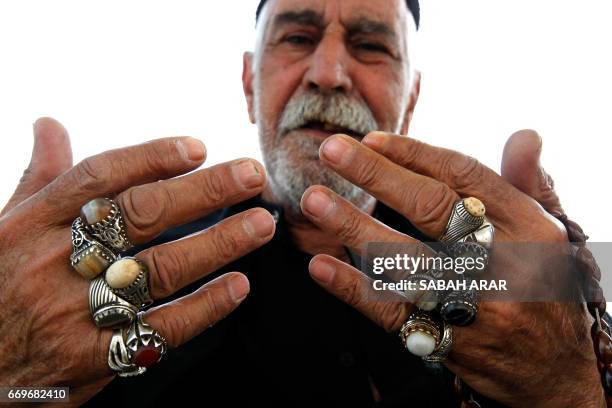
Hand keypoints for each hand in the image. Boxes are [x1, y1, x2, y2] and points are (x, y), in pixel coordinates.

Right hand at [0, 118, 275, 403]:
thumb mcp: (4, 228)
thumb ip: (39, 179)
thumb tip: (49, 125)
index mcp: (32, 223)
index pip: (100, 177)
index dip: (152, 158)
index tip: (199, 147)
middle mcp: (55, 261)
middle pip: (141, 215)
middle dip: (203, 191)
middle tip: (252, 175)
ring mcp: (74, 311)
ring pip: (160, 269)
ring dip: (218, 244)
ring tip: (261, 224)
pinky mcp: (93, 358)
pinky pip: (160, 329)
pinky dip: (204, 306)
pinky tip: (239, 286)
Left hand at [299, 130, 602, 406]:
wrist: (555, 373)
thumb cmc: (546, 290)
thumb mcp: (550, 234)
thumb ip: (530, 185)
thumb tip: (524, 135)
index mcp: (528, 226)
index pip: (464, 176)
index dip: (414, 154)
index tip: (370, 139)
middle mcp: (503, 262)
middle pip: (432, 209)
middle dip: (377, 175)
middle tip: (330, 149)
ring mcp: (473, 306)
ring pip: (405, 260)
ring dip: (354, 229)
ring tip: (314, 201)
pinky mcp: (447, 342)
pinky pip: (394, 313)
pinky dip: (353, 288)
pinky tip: (321, 265)